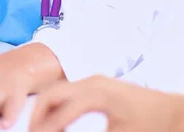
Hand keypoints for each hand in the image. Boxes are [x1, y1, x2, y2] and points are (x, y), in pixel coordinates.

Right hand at [30, 75, 183, 131]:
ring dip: (45, 108)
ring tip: (39, 128)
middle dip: (37, 114)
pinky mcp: (97, 84)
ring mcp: (94, 80)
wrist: (171, 111)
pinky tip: (55, 120)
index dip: (45, 129)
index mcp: (96, 94)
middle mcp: (92, 82)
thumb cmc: (149, 125)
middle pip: (52, 93)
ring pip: (58, 89)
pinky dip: (56, 103)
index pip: (61, 111)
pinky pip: (68, 90)